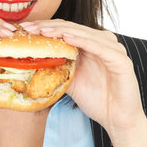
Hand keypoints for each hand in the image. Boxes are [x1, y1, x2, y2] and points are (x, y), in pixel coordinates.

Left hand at [21, 19, 146, 146]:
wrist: (117, 119)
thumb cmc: (96, 98)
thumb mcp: (70, 78)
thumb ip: (58, 65)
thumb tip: (33, 59)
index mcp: (92, 43)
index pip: (66, 29)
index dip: (46, 27)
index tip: (26, 29)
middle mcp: (103, 42)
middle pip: (73, 28)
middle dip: (49, 27)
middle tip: (29, 28)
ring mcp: (113, 49)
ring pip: (84, 34)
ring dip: (62, 31)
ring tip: (43, 31)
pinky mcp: (121, 60)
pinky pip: (99, 47)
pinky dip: (82, 41)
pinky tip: (67, 38)